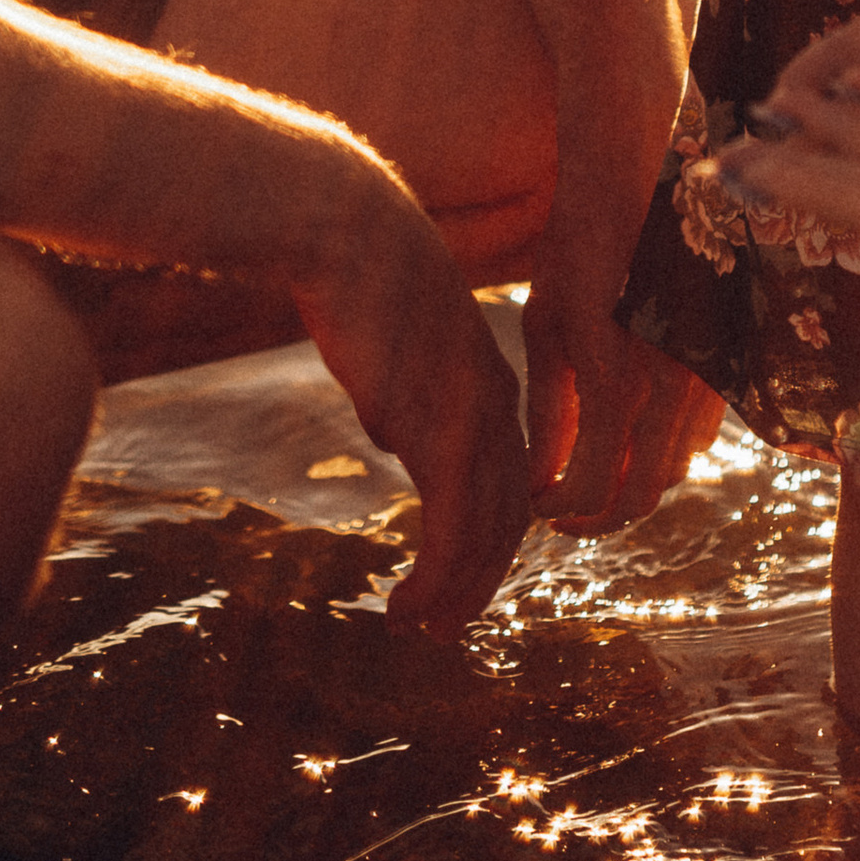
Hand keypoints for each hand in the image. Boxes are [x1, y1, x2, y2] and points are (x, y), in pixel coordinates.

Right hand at [291, 180, 532, 634]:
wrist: (348, 231)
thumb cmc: (361, 280)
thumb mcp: (398, 350)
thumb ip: (409, 396)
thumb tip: (395, 437)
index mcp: (492, 385)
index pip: (512, 481)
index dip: (491, 538)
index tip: (462, 577)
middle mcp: (496, 407)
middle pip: (509, 518)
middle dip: (481, 579)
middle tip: (446, 626)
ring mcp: (472, 419)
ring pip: (485, 535)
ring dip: (456, 592)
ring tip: (422, 628)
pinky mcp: (437, 430)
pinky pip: (451, 530)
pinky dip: (436, 580)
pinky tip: (401, 608)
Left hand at [522, 265, 726, 531]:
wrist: (642, 183)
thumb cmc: (578, 248)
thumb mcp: (547, 326)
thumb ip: (550, 411)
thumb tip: (542, 480)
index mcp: (615, 382)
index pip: (591, 489)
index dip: (559, 509)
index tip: (537, 505)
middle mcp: (669, 389)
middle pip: (641, 497)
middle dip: (597, 515)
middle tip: (562, 510)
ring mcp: (704, 377)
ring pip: (674, 470)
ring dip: (632, 485)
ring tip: (592, 474)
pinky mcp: (723, 363)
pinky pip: (699, 434)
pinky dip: (663, 451)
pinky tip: (630, 434)